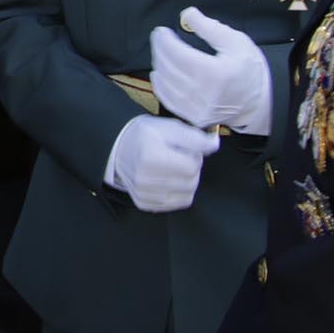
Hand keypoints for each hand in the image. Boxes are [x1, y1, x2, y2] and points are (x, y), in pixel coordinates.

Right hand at [104, 114, 221, 211]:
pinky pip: (173, 205)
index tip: (185, 149)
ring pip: (186, 196)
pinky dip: (176, 193)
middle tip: (180, 158)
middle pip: (190, 183)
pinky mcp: (143, 203)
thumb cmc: (145, 135)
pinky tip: (167, 180)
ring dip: (186, 183)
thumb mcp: (169, 127)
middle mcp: (145, 179)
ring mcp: (143, 193)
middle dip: (192, 170)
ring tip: (174, 169)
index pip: (192, 166)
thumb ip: (194, 137)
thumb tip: (214, 144)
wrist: (118, 147)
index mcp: (151, 157)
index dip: (195, 156)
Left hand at [150, 8, 273, 140]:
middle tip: (158, 38)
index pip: (178, 54)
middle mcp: (204, 93)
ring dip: (158, 66)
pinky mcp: (195, 117)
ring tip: (160, 53)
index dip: (165, 41)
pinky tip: (159, 74)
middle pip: (168, 68)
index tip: (160, 31)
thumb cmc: (250, 70)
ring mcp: (198, 108)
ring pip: (165, 84)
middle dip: (159, 50)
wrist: (260, 101)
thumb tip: (187, 14)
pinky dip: (161, 85)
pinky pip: (169, 101)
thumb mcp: (236, 42)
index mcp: (215, 73)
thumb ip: (210, 27)